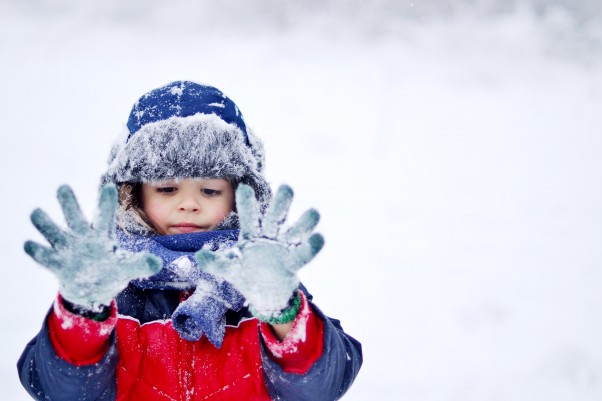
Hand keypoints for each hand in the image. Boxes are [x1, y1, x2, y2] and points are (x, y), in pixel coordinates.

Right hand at [24, 184, 161, 310]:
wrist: (91, 289)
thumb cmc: (110, 271)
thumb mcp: (126, 268)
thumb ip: (140, 264)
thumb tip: (158, 263)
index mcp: (101, 235)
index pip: (105, 215)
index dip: (106, 202)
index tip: (109, 186)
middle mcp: (81, 236)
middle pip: (74, 216)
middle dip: (68, 202)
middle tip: (63, 187)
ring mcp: (66, 248)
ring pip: (52, 231)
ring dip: (44, 223)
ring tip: (36, 212)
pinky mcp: (55, 263)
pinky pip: (43, 255)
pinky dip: (36, 250)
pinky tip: (30, 244)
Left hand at [195, 184, 323, 321]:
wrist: (264, 295)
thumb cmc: (245, 275)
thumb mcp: (228, 270)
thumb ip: (215, 263)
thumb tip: (199, 256)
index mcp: (251, 236)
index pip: (249, 216)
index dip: (247, 203)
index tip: (243, 187)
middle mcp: (269, 237)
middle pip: (275, 217)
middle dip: (281, 203)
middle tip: (286, 187)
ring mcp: (283, 248)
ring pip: (294, 232)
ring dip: (304, 223)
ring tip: (314, 212)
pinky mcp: (293, 262)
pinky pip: (303, 254)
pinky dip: (311, 247)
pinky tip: (319, 238)